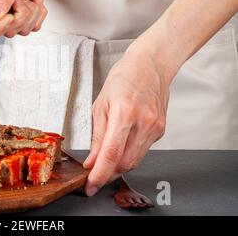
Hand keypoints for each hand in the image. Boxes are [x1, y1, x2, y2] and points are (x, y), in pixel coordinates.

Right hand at [0, 0, 46, 36]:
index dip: (1, 25)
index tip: (11, 14)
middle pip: (7, 32)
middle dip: (21, 15)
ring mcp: (9, 23)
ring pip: (23, 30)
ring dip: (31, 12)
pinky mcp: (22, 25)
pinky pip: (34, 27)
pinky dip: (38, 14)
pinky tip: (32, 3)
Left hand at [83, 48, 170, 195]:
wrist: (150, 65)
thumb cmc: (123, 78)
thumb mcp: (100, 104)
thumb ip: (97, 136)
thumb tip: (92, 161)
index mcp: (124, 112)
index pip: (111, 154)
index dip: (100, 174)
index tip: (91, 186)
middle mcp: (143, 122)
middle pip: (125, 162)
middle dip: (107, 173)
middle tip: (94, 175)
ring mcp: (155, 127)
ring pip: (135, 160)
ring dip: (118, 166)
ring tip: (105, 161)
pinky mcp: (161, 131)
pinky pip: (142, 151)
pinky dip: (129, 154)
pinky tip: (122, 145)